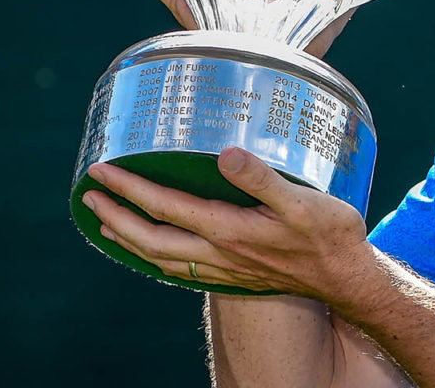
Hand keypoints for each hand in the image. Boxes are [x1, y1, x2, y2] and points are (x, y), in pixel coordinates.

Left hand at [82, 146, 372, 297]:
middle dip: (115, 216)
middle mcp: (218, 253)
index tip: (101, 170)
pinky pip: (179, 269)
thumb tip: (226, 154)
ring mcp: (224, 268)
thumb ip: (262, 178)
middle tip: (89, 196)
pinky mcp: (233, 275)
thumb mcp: (303, 200)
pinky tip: (154, 249)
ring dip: (128, 240)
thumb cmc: (330, 237)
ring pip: (160, 257)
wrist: (346, 279)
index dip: (129, 188)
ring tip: (106, 224)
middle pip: (150, 239)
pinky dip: (155, 257)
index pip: (165, 207)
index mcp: (228, 230)